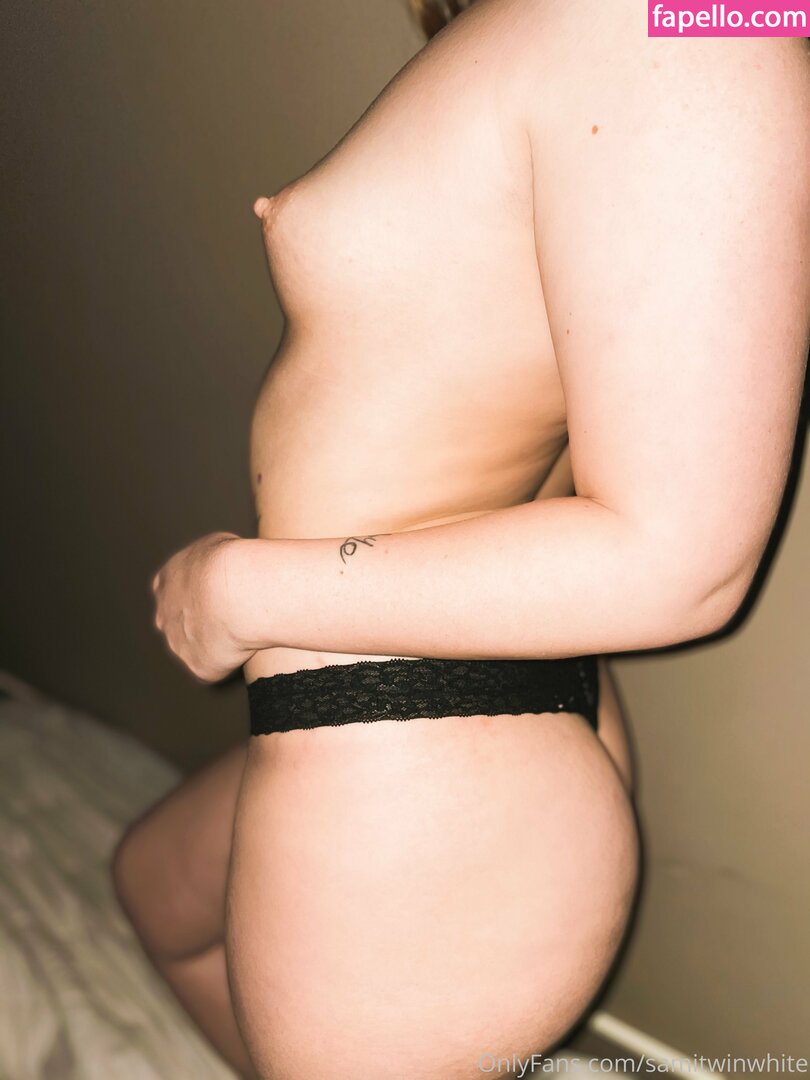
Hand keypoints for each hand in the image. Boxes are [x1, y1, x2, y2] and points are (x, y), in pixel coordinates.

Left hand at [152, 532, 255, 682]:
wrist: (238, 592)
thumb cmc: (232, 563)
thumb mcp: (217, 545)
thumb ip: (210, 564)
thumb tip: (221, 570)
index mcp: (168, 579)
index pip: (169, 590)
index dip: (191, 595)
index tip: (212, 596)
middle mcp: (165, 613)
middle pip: (176, 623)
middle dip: (198, 623)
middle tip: (229, 616)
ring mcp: (179, 643)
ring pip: (196, 648)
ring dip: (215, 643)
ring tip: (244, 630)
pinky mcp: (199, 666)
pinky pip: (217, 667)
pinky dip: (232, 660)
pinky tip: (248, 645)